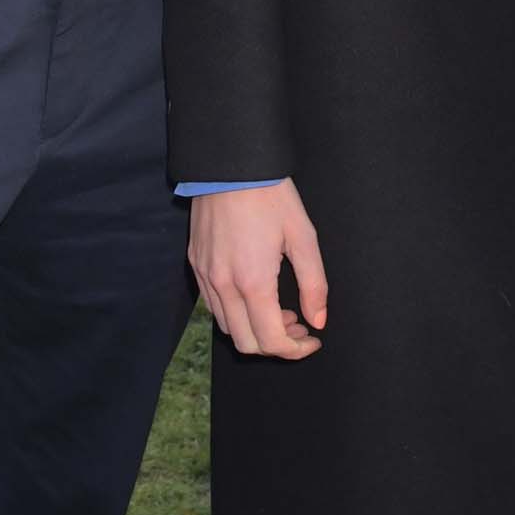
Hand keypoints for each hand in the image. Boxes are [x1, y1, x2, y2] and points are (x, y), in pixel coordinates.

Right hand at [189, 180, 327, 359]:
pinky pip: (213, 305)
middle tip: (299, 325)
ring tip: (279, 309)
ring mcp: (205, 275)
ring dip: (255, 330)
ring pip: (227, 327)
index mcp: (253, 282)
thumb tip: (318, 320)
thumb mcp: (303, 236)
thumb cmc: (271, 195)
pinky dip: (236, 313)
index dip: (295, 350)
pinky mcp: (196, 264)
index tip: (313, 340)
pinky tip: (255, 294)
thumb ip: (314, 284)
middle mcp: (223, 285)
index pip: (271, 340)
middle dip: (276, 345)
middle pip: (246, 343)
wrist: (230, 163)